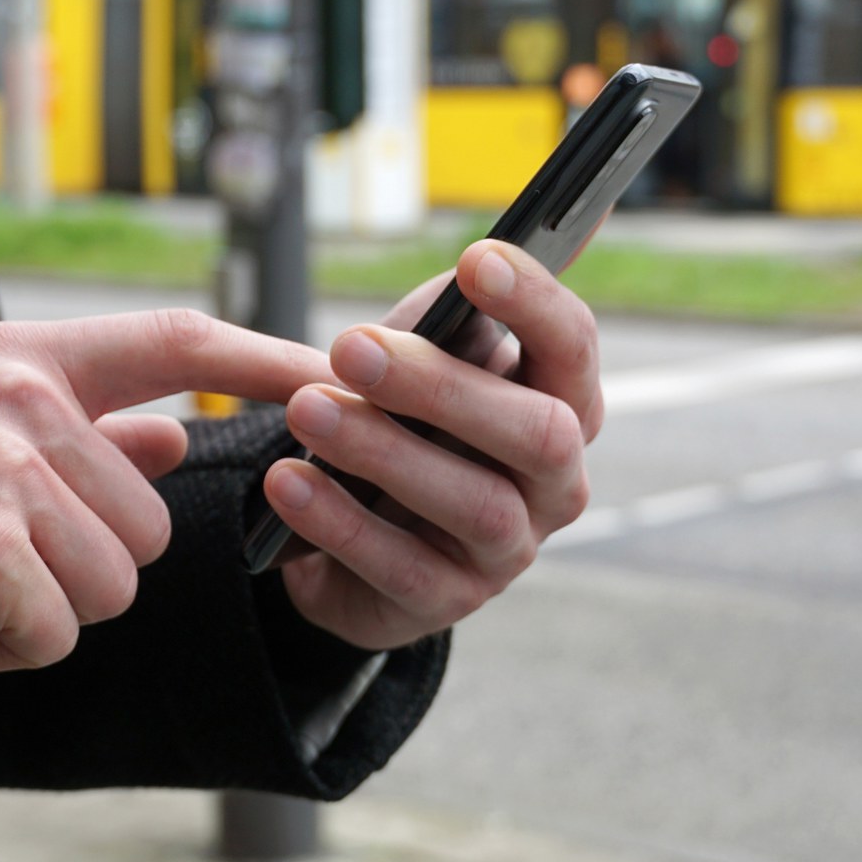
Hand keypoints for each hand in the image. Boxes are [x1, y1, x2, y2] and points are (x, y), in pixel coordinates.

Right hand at [0, 311, 330, 692]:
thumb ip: (85, 434)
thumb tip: (181, 437)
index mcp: (22, 361)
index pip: (176, 340)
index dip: (266, 357)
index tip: (335, 369)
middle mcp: (20, 398)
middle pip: (151, 521)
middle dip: (83, 568)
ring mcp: (1, 467)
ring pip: (117, 582)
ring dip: (44, 611)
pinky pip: (60, 629)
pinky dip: (4, 649)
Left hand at [265, 241, 602, 650]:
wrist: (346, 527)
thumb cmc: (400, 420)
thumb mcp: (418, 357)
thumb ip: (445, 317)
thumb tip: (472, 269)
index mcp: (561, 404)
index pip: (573, 348)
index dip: (536, 303)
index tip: (476, 259)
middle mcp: (555, 482)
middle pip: (538, 433)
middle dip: (443, 386)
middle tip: (351, 348)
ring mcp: (509, 550)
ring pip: (474, 503)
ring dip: (384, 451)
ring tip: (305, 410)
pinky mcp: (448, 602)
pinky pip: (401, 566)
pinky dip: (339, 521)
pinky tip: (288, 481)